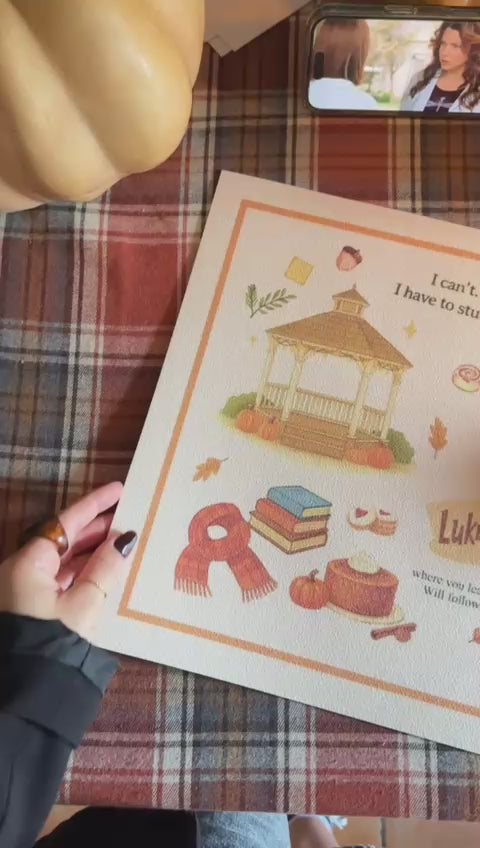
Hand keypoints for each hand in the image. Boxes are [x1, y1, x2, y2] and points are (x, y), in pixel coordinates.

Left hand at [0, 483, 136, 639]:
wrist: (27, 693)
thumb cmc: (53, 644)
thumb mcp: (84, 605)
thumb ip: (105, 569)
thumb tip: (124, 539)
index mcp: (29, 563)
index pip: (65, 522)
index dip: (94, 505)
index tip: (119, 490)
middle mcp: (21, 571)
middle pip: (62, 539)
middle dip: (95, 528)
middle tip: (127, 516)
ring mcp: (24, 590)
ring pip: (61, 561)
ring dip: (91, 551)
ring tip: (122, 543)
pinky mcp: (31, 609)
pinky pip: (59, 580)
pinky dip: (82, 572)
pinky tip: (105, 572)